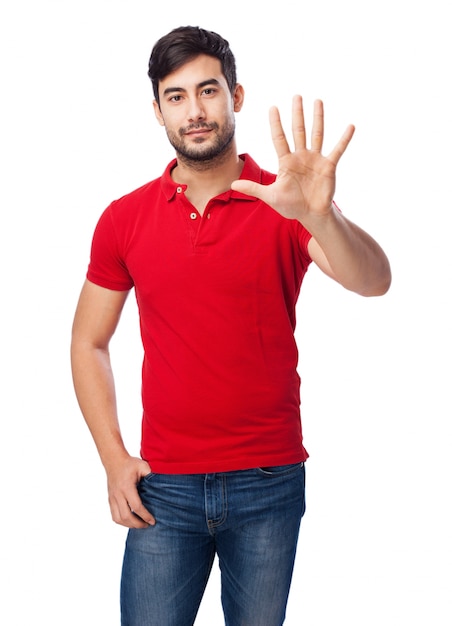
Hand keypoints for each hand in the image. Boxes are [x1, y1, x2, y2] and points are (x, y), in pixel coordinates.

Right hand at [106, 455, 155, 527]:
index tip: (153, 521)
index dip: (145, 516)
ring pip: (118, 518)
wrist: (114, 460)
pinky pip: (114, 516)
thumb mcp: (142, 465)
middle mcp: (118, 494)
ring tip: (139, 525)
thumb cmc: (130, 464)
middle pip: (126, 516)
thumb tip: (162, 484)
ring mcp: (112, 498)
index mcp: (127, 487)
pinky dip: (122, 522)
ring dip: (129, 525)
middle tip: (147, 525)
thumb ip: (151, 474)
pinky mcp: (110, 500)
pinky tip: (130, 521)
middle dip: (138, 524)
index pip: (136, 506)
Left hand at [231, 95, 354, 223]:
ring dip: (318, 118)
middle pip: (298, 130)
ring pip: (317, 134)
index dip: (276, 123)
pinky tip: (350, 127)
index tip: (272, 107)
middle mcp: (301, 156)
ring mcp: (315, 160)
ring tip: (317, 101)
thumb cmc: (290, 205)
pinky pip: (337, 150)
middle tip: (296, 96)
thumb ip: (253, 188)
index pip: (279, 138)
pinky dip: (344, 139)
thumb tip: (232, 184)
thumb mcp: (270, 196)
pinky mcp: (329, 166)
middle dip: (297, 113)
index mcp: (286, 161)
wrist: (310, 215)